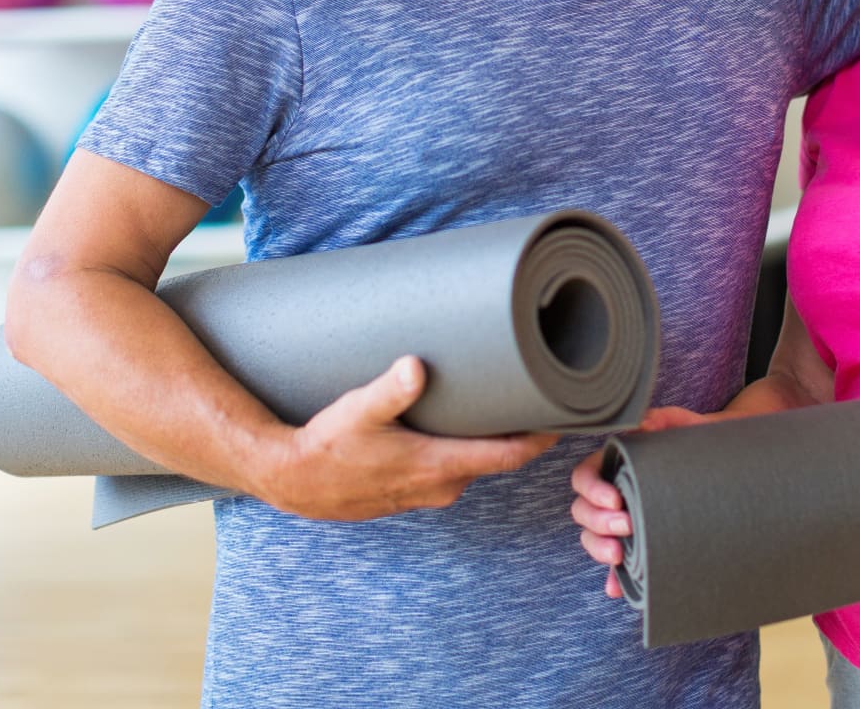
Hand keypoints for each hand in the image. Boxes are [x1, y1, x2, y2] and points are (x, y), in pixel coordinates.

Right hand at [258, 355, 556, 520]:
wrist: (293, 482)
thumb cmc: (327, 446)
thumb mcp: (358, 412)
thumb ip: (389, 391)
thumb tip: (414, 367)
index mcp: (439, 466)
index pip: (510, 456)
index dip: (543, 437)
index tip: (566, 413)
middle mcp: (441, 485)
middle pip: (497, 458)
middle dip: (518, 431)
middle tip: (536, 393)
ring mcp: (427, 492)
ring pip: (473, 464)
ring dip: (488, 441)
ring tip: (500, 402)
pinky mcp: (412, 491)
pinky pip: (451, 470)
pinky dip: (462, 450)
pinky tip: (457, 427)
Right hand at [571, 405, 712, 597]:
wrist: (726, 463)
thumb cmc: (699, 442)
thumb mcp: (684, 426)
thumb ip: (665, 420)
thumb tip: (645, 423)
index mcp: (616, 464)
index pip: (585, 476)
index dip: (592, 489)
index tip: (616, 499)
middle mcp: (613, 492)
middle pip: (583, 510)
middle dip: (598, 521)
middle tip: (626, 525)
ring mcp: (622, 519)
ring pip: (592, 536)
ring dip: (599, 547)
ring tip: (619, 554)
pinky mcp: (636, 542)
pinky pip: (617, 562)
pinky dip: (613, 577)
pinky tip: (616, 588)